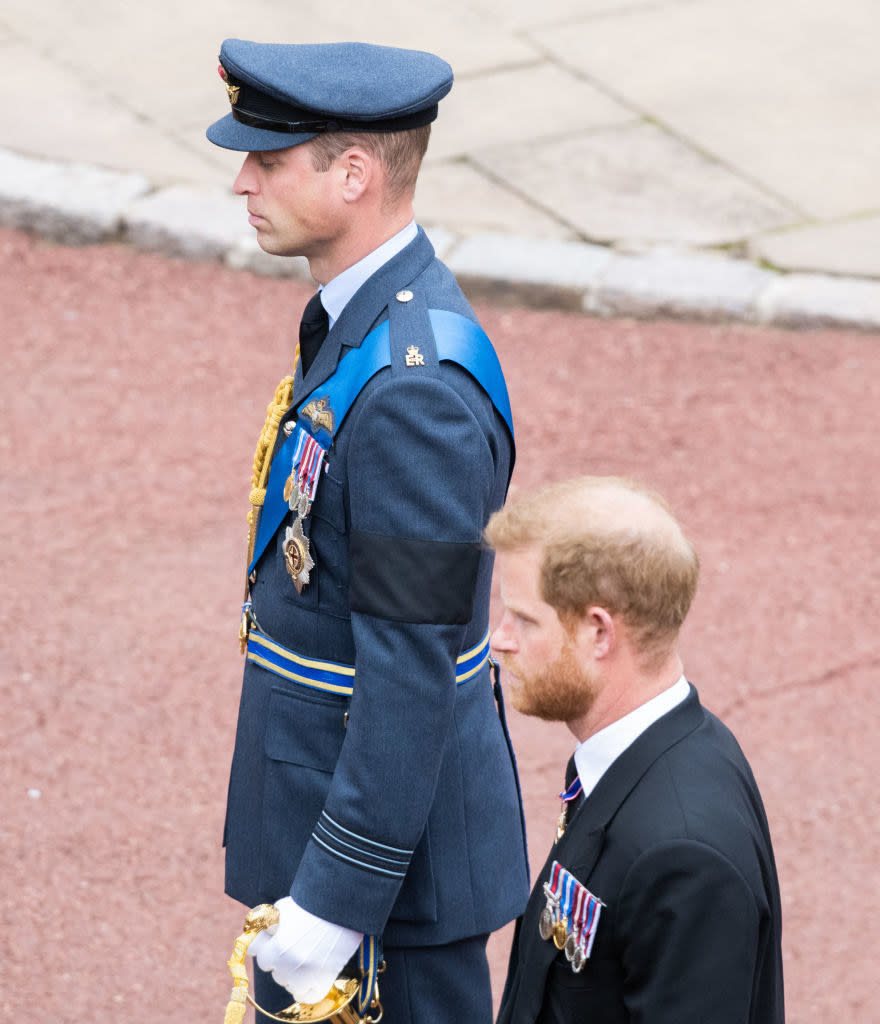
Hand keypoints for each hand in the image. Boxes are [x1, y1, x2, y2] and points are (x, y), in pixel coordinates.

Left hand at [248, 896, 362, 1002]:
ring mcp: (307, 975)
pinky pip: (307, 995)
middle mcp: (290, 966)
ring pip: (287, 982)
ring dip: (292, 971)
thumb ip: (268, 925)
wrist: (342, 906)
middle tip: (294, 941)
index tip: (272, 936)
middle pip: (272, 968)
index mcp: (278, 948)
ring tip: (305, 953)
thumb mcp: (283, 908)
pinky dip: (306, 988)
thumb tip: (259, 934)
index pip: (256, 952)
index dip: (265, 941)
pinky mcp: (324, 979)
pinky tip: (310, 974)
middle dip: (279, 956)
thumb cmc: (312, 904)